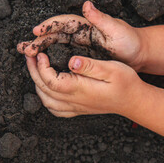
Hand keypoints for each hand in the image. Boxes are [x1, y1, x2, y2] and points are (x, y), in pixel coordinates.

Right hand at [18, 1, 145, 69]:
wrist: (138, 56)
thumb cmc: (129, 41)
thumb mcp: (116, 29)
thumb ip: (101, 18)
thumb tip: (86, 4)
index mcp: (85, 24)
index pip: (62, 22)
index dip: (48, 26)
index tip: (35, 32)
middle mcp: (78, 34)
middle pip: (53, 35)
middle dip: (38, 41)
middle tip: (23, 49)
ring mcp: (77, 46)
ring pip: (53, 47)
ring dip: (39, 50)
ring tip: (24, 55)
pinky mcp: (79, 58)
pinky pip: (61, 58)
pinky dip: (49, 61)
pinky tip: (40, 67)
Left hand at [25, 53, 145, 116]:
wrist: (134, 101)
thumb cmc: (125, 83)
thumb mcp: (112, 69)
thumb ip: (90, 65)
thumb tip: (71, 60)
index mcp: (80, 89)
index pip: (51, 81)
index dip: (41, 67)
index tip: (40, 53)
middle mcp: (74, 100)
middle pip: (44, 89)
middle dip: (33, 71)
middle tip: (29, 55)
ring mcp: (75, 107)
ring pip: (46, 100)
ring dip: (36, 83)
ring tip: (34, 66)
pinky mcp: (77, 109)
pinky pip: (54, 108)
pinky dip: (44, 97)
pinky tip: (45, 86)